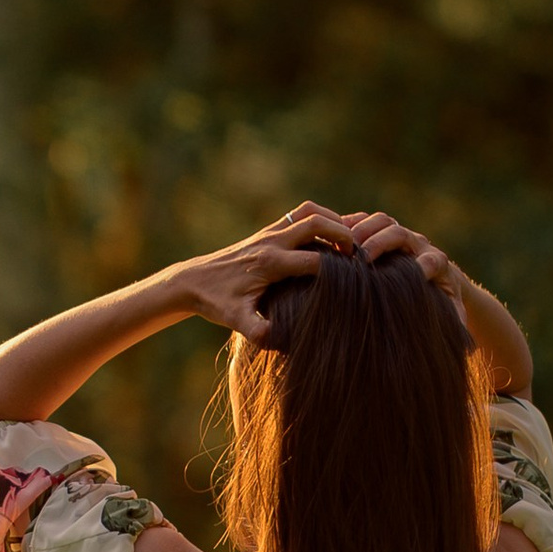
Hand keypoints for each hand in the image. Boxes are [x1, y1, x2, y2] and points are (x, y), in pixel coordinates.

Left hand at [174, 203, 355, 344]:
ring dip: (333, 221)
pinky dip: (319, 219)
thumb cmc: (216, 302)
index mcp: (269, 263)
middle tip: (359, 253)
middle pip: (316, 224)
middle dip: (342, 235)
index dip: (338, 269)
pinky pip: (299, 214)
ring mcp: (268, 233)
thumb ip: (257, 330)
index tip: (356, 279)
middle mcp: (271, 242)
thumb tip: (277, 339)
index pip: (315, 260)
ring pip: (309, 212)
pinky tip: (328, 237)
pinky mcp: (266, 231)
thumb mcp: (235, 320)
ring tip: (348, 241)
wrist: (193, 281)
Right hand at [339, 209, 467, 324]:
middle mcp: (418, 245)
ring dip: (363, 230)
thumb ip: (455, 322)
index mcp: (437, 264)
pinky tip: (332, 237)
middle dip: (381, 242)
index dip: (422, 263)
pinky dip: (350, 224)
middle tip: (362, 257)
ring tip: (343, 246)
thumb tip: (461, 338)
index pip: (432, 259)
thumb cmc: (439, 301)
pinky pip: (365, 220)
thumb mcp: (450, 314)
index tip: (414, 274)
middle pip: (401, 234)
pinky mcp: (381, 233)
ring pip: (383, 222)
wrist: (435, 280)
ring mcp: (398, 237)